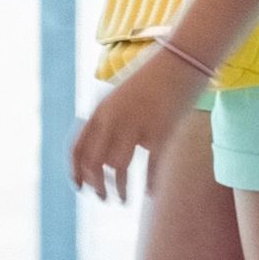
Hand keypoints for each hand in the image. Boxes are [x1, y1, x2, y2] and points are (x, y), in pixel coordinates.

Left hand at [69, 52, 203, 198]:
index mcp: (101, 109)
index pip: (78, 148)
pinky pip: (152, 166)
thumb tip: (103, 150)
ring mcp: (137, 125)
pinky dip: (150, 183)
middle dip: (95, 185)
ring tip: (122, 201)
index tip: (79, 187)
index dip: (75, 172)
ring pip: (119, 169)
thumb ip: (108, 119)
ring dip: (119, 190)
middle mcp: (114, 118)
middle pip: (94, 163)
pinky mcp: (162, 131)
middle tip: (102, 199)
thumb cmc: (152, 78)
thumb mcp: (121, 95)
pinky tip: (150, 194)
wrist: (182, 58)